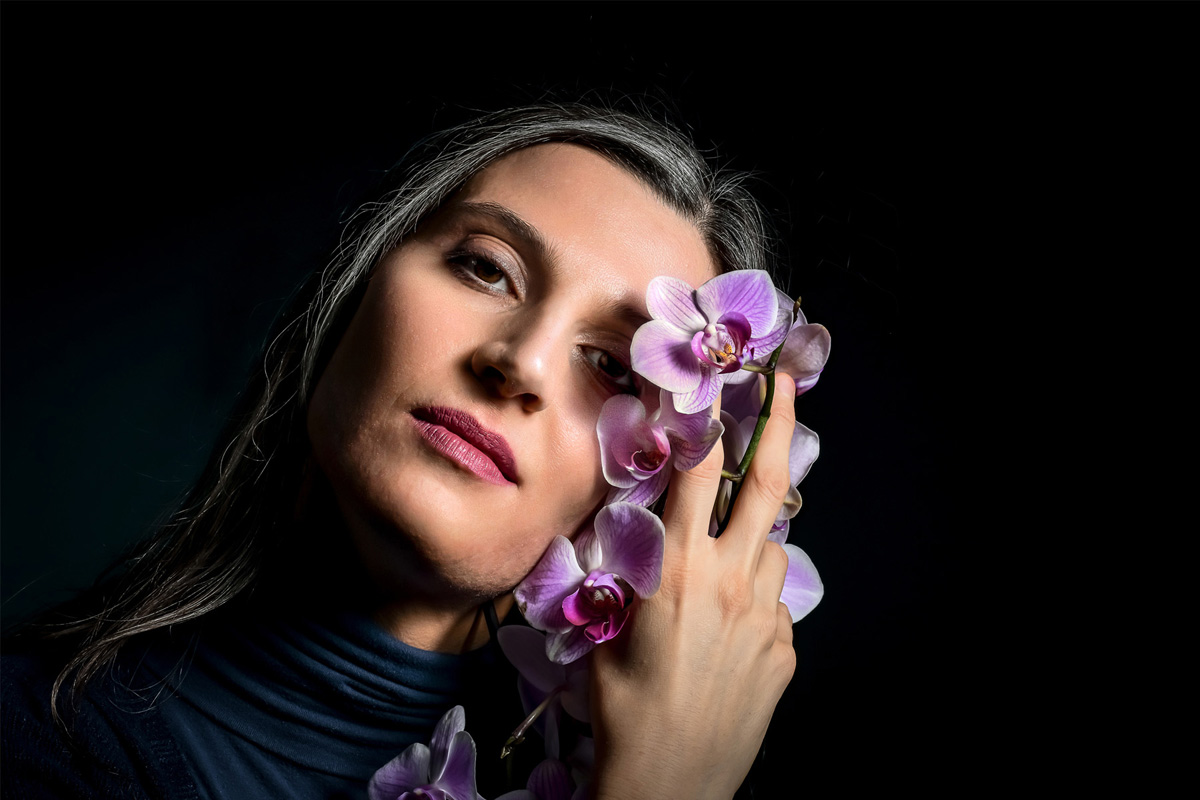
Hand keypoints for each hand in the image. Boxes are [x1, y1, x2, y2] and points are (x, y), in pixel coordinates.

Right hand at [587, 376, 798, 799]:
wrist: (667, 783)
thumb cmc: (622, 710)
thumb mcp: (606, 629)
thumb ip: (628, 573)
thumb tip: (637, 532)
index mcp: (679, 569)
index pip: (699, 473)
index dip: (709, 421)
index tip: (720, 385)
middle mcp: (730, 581)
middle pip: (766, 485)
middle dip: (779, 424)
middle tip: (785, 385)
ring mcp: (765, 616)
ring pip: (773, 548)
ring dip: (753, 537)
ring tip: (723, 559)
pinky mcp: (783, 651)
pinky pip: (773, 605)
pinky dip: (754, 600)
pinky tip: (725, 630)